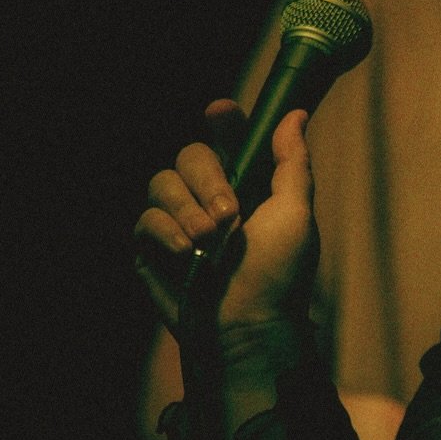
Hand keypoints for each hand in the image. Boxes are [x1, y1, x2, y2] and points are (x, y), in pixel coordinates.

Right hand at [133, 100, 319, 337]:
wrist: (246, 327)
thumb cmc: (279, 276)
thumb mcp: (296, 214)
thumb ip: (292, 162)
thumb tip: (295, 114)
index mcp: (248, 188)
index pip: (227, 139)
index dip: (222, 123)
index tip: (220, 112)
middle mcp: (210, 200)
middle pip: (190, 155)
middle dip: (208, 179)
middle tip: (230, 215)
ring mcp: (180, 223)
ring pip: (161, 182)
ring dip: (187, 209)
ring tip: (209, 241)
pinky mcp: (154, 248)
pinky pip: (144, 218)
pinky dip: (165, 231)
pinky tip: (185, 252)